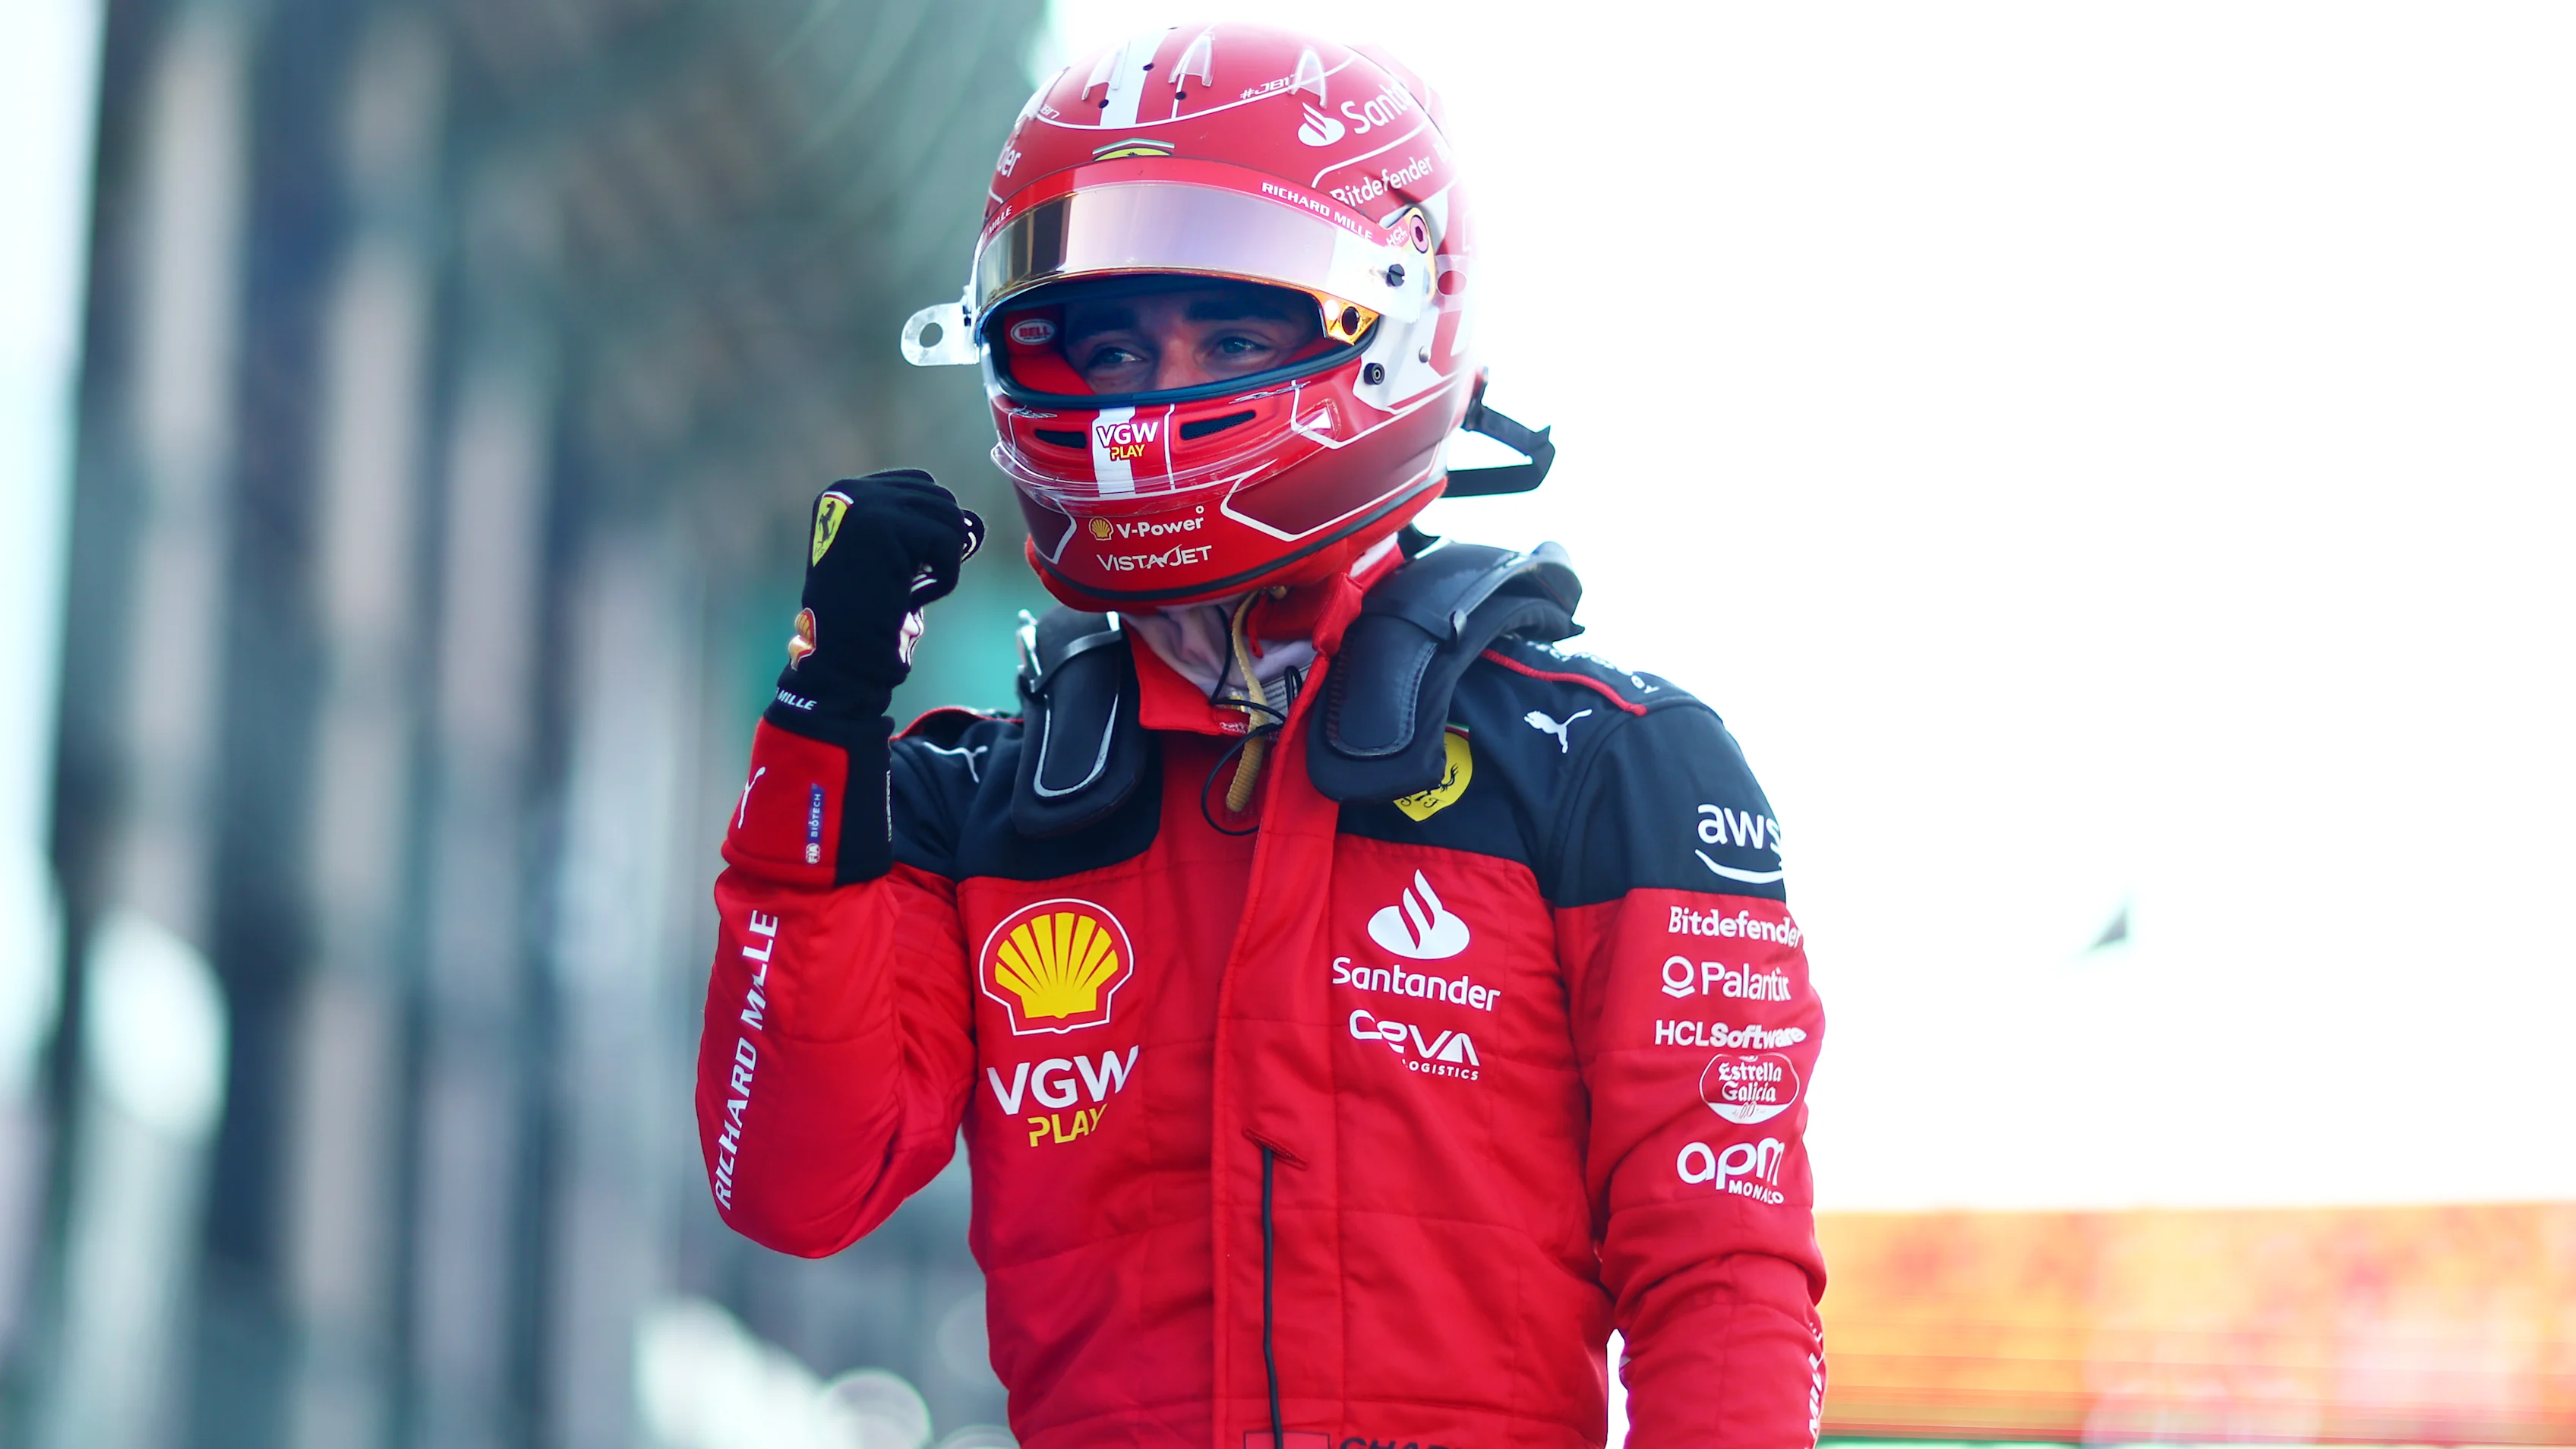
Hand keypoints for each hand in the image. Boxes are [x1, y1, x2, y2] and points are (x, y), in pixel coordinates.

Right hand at [766, 469, 982, 740]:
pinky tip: (916, 597)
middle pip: (939, 496)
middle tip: (917, 582)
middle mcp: (850, 490)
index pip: (920, 485)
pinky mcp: (884, 523)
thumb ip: (921, 526)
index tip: (915, 567)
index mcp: (844, 493)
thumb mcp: (891, 557)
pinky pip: (948, 541)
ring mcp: (864, 503)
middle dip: (944, 542)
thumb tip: (974, 522)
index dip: (934, 527)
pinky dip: (946, 576)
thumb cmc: (869, 612)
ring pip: (949, 516)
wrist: (843, 651)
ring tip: (914, 590)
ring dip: (946, 561)